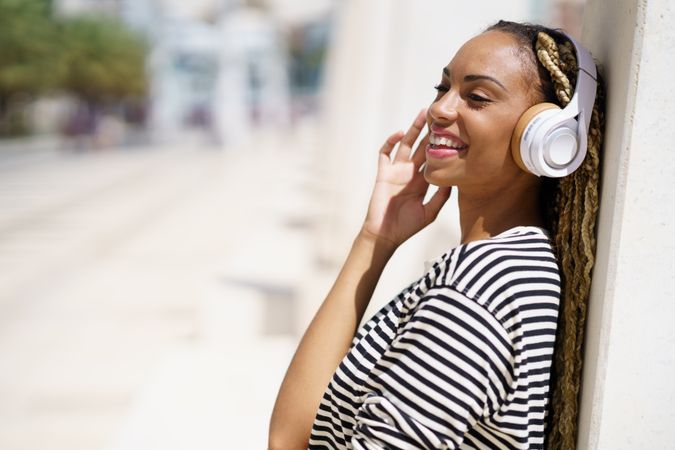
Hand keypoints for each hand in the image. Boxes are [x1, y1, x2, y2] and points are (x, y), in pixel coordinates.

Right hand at [360, 109, 451, 248]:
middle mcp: (410, 173)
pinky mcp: (383, 173)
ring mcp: (396, 171)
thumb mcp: (430, 212)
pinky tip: (400, 133)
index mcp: (422, 181)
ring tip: (423, 113)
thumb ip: (441, 197)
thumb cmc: (407, 227)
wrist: (385, 234)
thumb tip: (454, 180)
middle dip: (431, 130)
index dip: (443, 145)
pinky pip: (385, 153)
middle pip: (422, 146)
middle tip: (441, 113)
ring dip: (414, 129)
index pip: (434, 158)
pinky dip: (390, 141)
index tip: (455, 132)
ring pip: (405, 144)